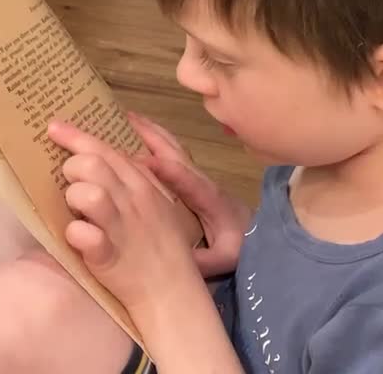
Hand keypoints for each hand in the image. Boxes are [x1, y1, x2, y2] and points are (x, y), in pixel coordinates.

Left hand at [48, 120, 200, 315]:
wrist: (171, 291)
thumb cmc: (157, 245)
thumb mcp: (155, 204)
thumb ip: (131, 181)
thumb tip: (99, 159)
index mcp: (142, 184)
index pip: (105, 150)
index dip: (76, 137)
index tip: (53, 127)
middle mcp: (133, 201)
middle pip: (92, 164)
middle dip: (72, 169)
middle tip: (70, 183)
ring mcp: (122, 227)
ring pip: (87, 194)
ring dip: (74, 199)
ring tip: (77, 212)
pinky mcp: (109, 255)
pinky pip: (83, 235)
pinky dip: (75, 234)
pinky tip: (78, 238)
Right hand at [128, 112, 251, 276]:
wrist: (263, 237)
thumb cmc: (242, 246)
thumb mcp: (226, 258)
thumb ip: (204, 261)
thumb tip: (177, 263)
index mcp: (207, 197)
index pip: (185, 178)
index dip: (164, 168)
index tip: (138, 159)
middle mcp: (200, 180)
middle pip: (174, 152)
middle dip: (148, 134)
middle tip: (120, 119)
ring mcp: (197, 177)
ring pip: (172, 148)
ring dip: (151, 132)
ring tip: (126, 119)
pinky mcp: (194, 180)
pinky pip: (172, 155)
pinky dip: (156, 141)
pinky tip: (140, 139)